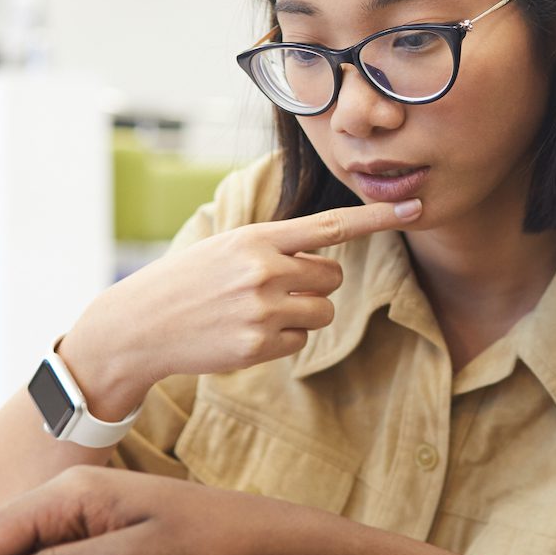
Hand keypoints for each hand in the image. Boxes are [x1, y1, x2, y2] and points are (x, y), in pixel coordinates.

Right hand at [57, 198, 420, 417]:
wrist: (140, 325)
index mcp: (258, 238)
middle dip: (314, 285)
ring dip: (303, 314)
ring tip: (258, 311)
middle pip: (332, 278)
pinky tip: (247, 333)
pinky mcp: (257, 346)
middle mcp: (264, 270)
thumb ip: (275, 246)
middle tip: (273, 289)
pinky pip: (301, 342)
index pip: (331, 226)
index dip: (377, 217)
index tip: (415, 208)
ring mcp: (262, 310)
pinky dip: (283, 340)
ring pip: (323, 313)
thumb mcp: (227, 246)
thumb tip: (327, 261)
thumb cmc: (189, 281)